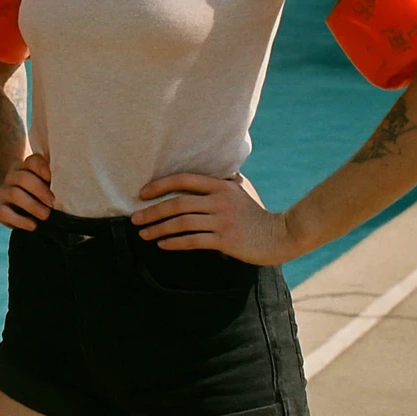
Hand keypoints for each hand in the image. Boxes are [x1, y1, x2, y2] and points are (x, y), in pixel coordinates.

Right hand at [0, 153, 52, 228]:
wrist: (20, 209)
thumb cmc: (42, 196)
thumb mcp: (50, 185)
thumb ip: (57, 181)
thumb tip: (71, 188)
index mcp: (26, 166)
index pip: (33, 161)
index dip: (44, 169)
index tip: (55, 180)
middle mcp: (12, 176)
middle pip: (23, 178)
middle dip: (40, 191)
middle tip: (53, 203)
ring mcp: (2, 191)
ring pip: (14, 194)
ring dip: (33, 206)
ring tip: (46, 215)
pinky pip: (4, 213)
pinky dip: (20, 221)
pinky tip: (33, 226)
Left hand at [133, 173, 296, 265]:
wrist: (282, 235)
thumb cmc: (258, 213)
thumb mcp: (242, 190)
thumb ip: (223, 181)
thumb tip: (207, 170)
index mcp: (221, 185)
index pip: (184, 180)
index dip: (160, 185)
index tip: (142, 194)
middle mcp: (220, 200)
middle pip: (178, 203)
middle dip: (153, 211)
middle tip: (134, 218)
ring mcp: (223, 221)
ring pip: (182, 223)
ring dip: (159, 229)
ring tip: (144, 234)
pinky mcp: (226, 240)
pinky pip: (194, 241)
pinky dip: (175, 243)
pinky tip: (163, 245)